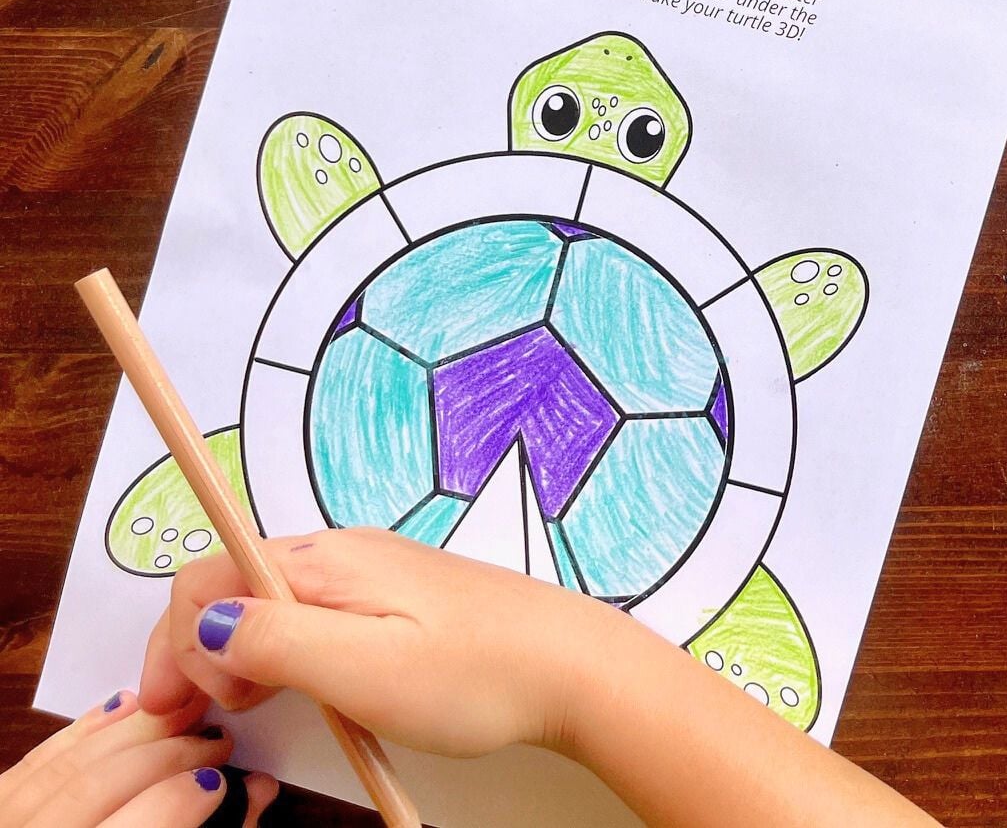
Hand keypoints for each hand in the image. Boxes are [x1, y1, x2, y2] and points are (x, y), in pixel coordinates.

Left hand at [0, 692, 276, 826]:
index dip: (177, 799)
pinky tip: (126, 708)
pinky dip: (84, 730)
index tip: (221, 779)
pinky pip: (35, 761)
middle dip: (165, 753)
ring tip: (184, 713)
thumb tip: (257, 791)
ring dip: (131, 730)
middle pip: (95, 787)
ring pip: (65, 766)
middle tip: (216, 740)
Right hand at [140, 527, 629, 758]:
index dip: (174, 640)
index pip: (209, 575)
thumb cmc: (479, 673)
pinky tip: (301, 690)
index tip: (170, 704)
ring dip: (239, 653)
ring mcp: (374, 573)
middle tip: (206, 716)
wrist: (573, 669)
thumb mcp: (362, 670)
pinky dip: (283, 651)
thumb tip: (208, 621)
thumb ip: (276, 641)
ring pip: (272, 600)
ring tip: (249, 709)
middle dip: (198, 647)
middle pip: (233, 583)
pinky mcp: (398, 599)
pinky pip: (314, 613)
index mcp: (328, 561)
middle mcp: (345, 553)